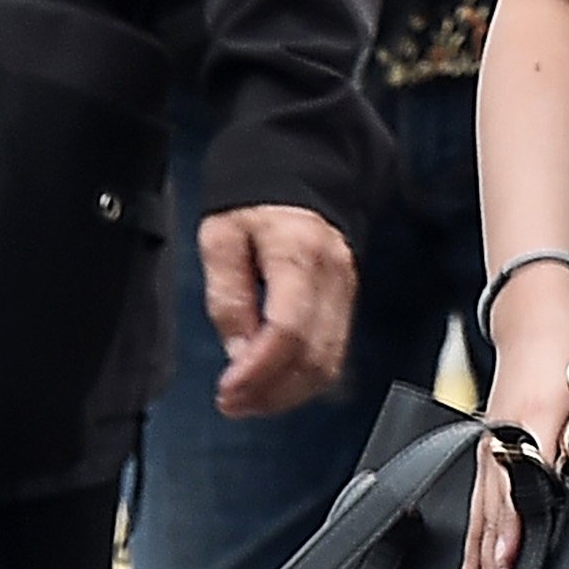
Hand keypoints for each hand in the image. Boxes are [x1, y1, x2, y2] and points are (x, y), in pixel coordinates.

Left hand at [204, 205, 355, 417]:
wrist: (300, 165)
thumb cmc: (255, 198)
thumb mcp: (221, 234)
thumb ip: (228, 293)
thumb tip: (238, 349)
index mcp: (299, 253)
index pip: (288, 331)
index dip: (258, 371)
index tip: (228, 390)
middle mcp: (333, 276)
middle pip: (314, 358)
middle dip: (271, 392)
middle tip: (231, 403)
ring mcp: (346, 289)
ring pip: (329, 364)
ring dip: (288, 393)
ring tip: (249, 399)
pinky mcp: (347, 299)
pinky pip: (334, 352)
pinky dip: (304, 378)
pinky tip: (274, 382)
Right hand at [454, 261, 568, 568]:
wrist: (537, 317)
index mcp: (537, 414)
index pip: (524, 477)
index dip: (517, 521)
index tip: (512, 557)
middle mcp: (507, 431)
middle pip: (496, 503)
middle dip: (494, 555)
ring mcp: (491, 440)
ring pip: (481, 508)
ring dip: (478, 556)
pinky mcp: (486, 446)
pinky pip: (476, 501)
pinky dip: (472, 537)